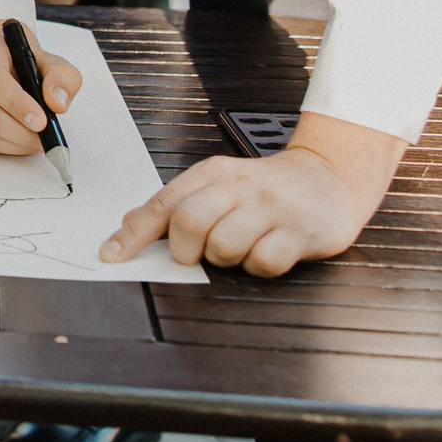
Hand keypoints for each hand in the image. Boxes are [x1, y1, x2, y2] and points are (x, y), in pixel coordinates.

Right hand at [0, 20, 80, 153]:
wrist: (1, 60)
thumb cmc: (24, 62)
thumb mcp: (51, 62)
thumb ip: (62, 78)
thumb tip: (57, 103)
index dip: (16, 103)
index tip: (41, 121)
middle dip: (17, 131)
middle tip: (42, 140)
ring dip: (10, 143)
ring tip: (34, 143)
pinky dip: (0, 148)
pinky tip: (18, 143)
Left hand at [100, 112, 405, 276]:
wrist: (330, 177)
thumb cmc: (267, 187)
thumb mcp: (219, 184)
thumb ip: (177, 203)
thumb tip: (128, 224)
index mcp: (212, 174)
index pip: (163, 204)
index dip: (133, 234)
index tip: (111, 256)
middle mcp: (239, 186)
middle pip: (189, 223)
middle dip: (186, 250)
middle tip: (200, 254)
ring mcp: (270, 208)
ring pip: (224, 247)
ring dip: (226, 259)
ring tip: (242, 246)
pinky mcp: (298, 232)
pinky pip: (262, 263)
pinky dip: (258, 267)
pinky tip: (268, 252)